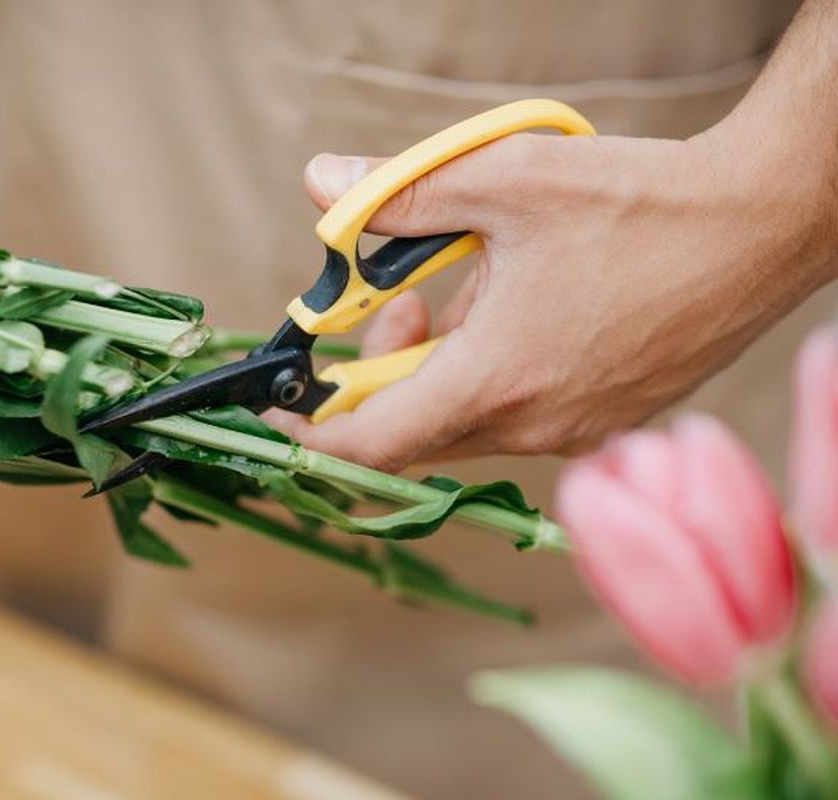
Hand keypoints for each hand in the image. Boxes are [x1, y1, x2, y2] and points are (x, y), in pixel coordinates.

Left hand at [266, 118, 837, 471]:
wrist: (761, 223)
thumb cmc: (638, 202)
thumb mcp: (501, 179)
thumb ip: (396, 193)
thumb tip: (320, 186)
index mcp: (497, 380)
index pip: (370, 441)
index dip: (309, 429)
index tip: (276, 405)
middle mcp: (535, 427)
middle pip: (413, 430)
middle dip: (381, 371)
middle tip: (401, 295)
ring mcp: (576, 434)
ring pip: (464, 422)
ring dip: (439, 367)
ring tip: (469, 286)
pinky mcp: (606, 423)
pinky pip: (516, 417)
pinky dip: (489, 375)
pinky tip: (518, 309)